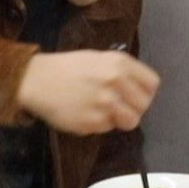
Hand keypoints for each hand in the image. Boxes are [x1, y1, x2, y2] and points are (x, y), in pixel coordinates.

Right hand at [16, 50, 160, 134]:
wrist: (37, 80)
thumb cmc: (69, 68)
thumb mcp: (99, 59)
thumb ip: (122, 72)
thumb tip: (140, 90)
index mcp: (120, 63)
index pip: (152, 84)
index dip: (144, 92)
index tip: (134, 95)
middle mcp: (116, 82)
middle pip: (144, 105)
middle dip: (134, 108)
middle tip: (118, 106)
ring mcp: (105, 103)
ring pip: (130, 121)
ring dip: (120, 119)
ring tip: (104, 112)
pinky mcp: (93, 122)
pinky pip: (108, 128)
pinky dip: (99, 124)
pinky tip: (85, 113)